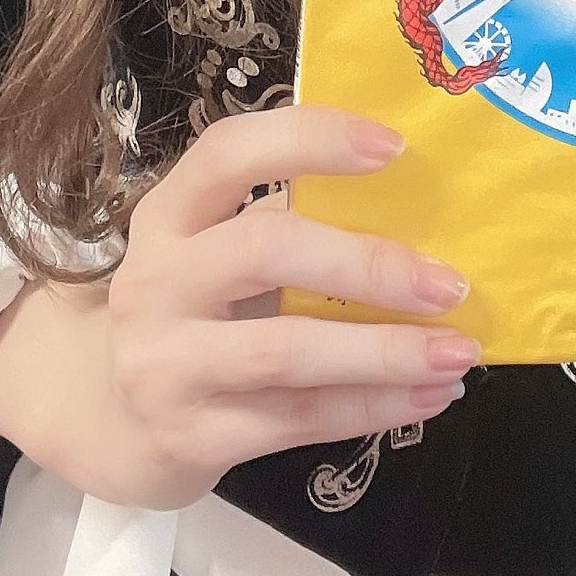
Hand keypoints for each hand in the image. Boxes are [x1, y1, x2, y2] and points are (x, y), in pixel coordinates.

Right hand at [0, 103, 478, 509]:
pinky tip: (428, 396)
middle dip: (369, 264)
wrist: (117, 424)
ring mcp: (165, 363)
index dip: (309, 139)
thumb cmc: (199, 314)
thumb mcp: (219, 254)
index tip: (393, 146)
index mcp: (169, 214)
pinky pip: (296, 419)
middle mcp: (156, 281)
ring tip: (459, 352)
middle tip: (450, 284)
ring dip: (385, 351)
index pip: (227, 152)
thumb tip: (423, 205)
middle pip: (266, 249)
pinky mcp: (189, 436)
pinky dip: (372, 406)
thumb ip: (294, 222)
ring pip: (287, 351)